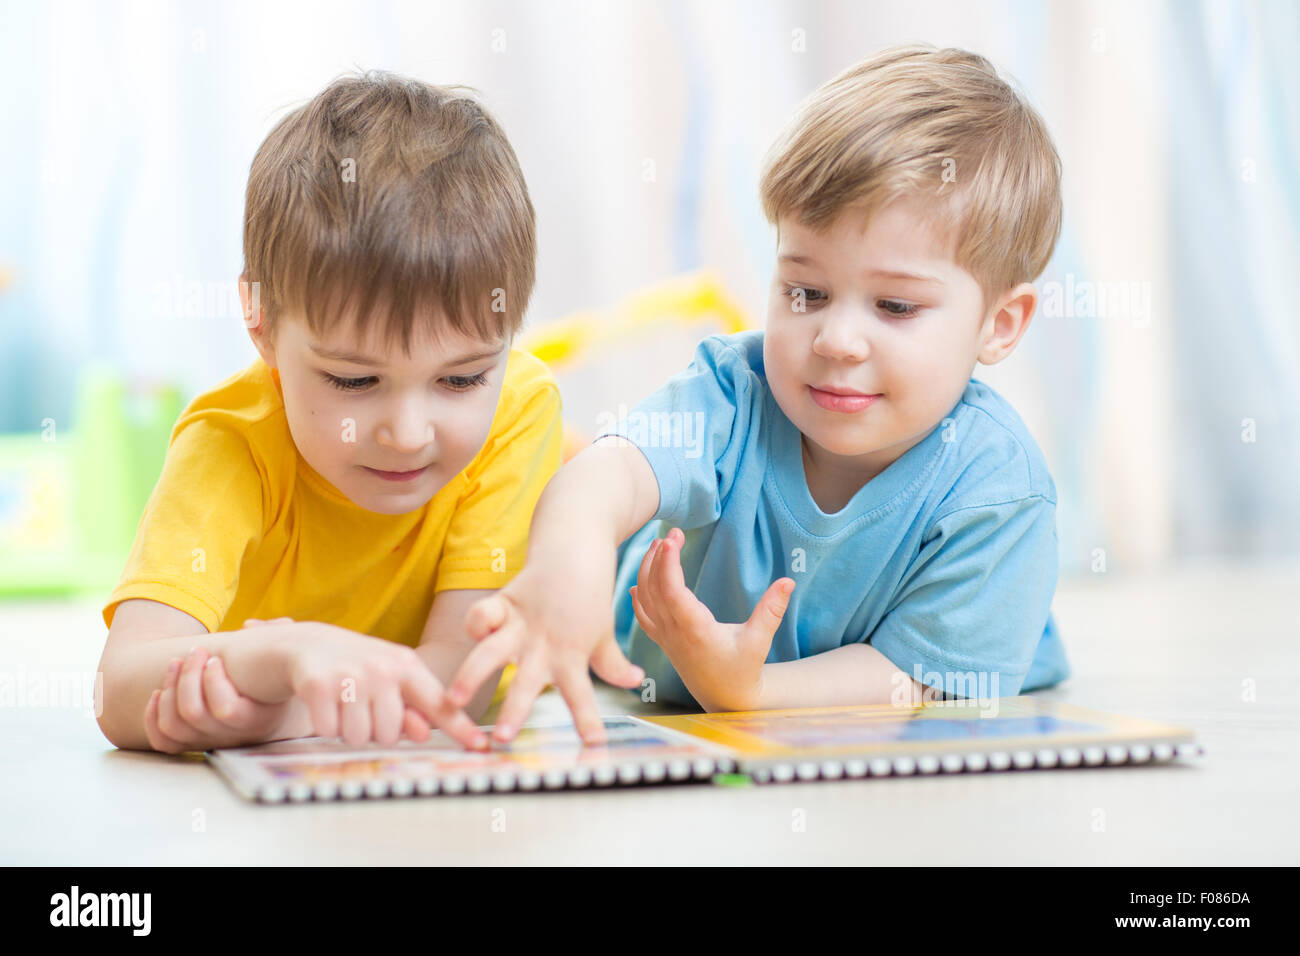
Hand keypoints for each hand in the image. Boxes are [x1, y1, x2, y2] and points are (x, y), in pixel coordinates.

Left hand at [144, 641, 302, 753]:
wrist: (273, 701)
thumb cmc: (280, 669)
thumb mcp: (289, 649)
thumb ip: (278, 632)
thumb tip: (249, 626)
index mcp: (260, 718)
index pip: (226, 710)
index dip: (213, 681)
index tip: (216, 658)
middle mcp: (233, 737)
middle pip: (193, 714)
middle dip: (187, 676)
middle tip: (196, 652)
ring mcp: (210, 741)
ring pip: (173, 726)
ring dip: (168, 689)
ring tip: (177, 663)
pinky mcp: (192, 742)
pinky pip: (163, 743)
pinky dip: (152, 718)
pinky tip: (158, 693)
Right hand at [276, 621, 486, 749]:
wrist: (308, 643)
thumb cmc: (358, 668)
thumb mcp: (390, 680)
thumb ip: (412, 707)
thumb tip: (424, 734)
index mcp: (406, 666)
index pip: (439, 703)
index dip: (460, 728)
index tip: (480, 746)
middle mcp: (382, 668)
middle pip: (391, 734)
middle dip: (376, 731)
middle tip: (364, 708)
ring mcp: (350, 676)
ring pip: (360, 737)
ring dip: (350, 731)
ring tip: (346, 706)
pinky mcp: (318, 685)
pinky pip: (329, 732)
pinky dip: (325, 727)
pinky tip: (326, 704)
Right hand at [444, 564, 645, 746]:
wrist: (576, 549)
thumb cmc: (590, 597)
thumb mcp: (605, 633)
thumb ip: (613, 663)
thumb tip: (635, 681)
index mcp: (571, 656)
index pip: (581, 694)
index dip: (587, 719)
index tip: (593, 743)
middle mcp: (543, 646)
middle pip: (528, 682)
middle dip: (514, 710)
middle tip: (504, 738)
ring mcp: (520, 625)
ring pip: (492, 653)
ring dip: (472, 676)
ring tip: (454, 700)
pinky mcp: (504, 603)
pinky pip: (482, 614)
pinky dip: (475, 623)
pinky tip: (471, 635)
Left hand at [629, 527, 792, 712]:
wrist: (725, 699)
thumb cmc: (743, 670)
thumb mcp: (760, 640)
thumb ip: (772, 610)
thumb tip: (788, 581)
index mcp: (694, 629)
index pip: (671, 590)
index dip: (668, 562)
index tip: (674, 537)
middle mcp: (674, 632)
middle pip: (654, 588)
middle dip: (659, 557)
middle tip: (672, 533)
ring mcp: (665, 637)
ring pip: (645, 599)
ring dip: (647, 571)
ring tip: (658, 546)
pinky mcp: (664, 641)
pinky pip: (643, 616)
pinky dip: (638, 597)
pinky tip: (637, 583)